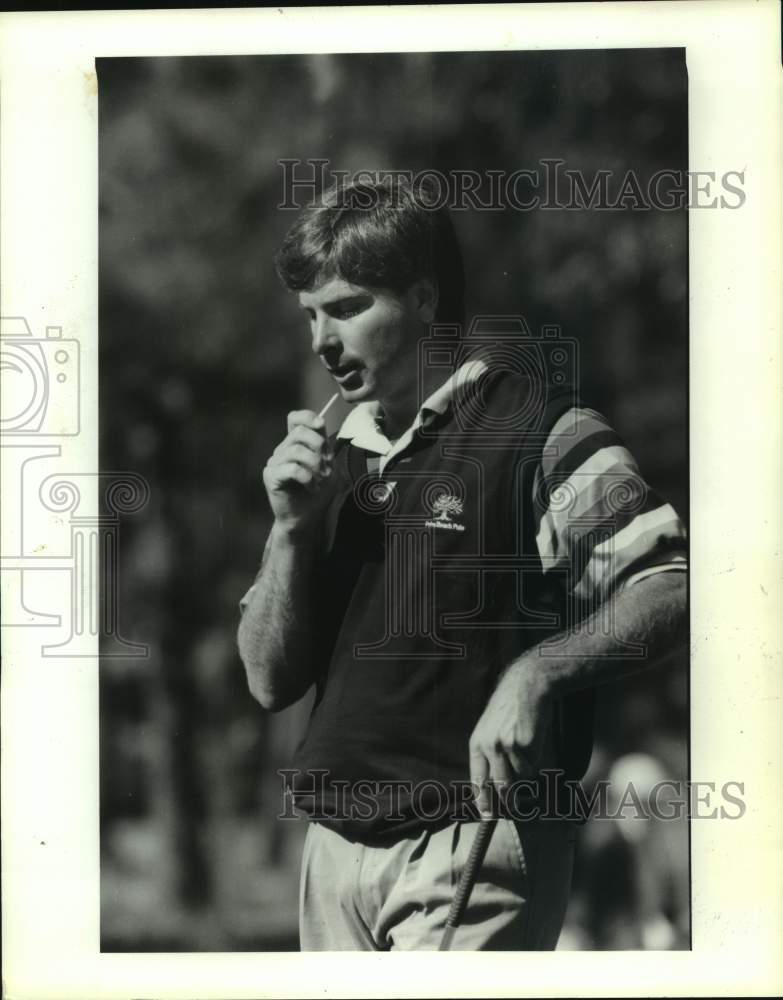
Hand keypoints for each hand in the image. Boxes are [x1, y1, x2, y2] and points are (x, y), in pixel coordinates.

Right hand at [263, 410, 333, 534]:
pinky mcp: (271, 477)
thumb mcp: (327, 466)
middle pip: (299, 433)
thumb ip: (323, 444)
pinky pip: (291, 468)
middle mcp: (282, 450)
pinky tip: (311, 488)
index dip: (307, 417)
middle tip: (328, 466)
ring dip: (315, 465)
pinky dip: (307, 478)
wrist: (305, 518)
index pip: (295, 419)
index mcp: (295, 444)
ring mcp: (274, 463)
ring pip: (296, 451)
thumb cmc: (316, 493)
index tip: (321, 425)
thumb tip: (320, 421)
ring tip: (321, 480)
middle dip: (319, 447)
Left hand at [469, 657, 552, 815]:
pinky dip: (537, 762)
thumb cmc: (510, 708)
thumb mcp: (490, 728)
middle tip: (515, 808)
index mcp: (477, 743)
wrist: (526, 687)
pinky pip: (534, 766)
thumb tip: (495, 785)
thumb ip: (490, 753)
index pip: (478, 780)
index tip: (487, 815)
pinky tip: (536, 743)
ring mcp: (507, 747)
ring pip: (520, 779)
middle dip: (509, 802)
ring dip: (528, 776)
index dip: (483, 801)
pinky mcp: (525, 745)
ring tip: (530, 757)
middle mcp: (489, 747)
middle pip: (500, 787)